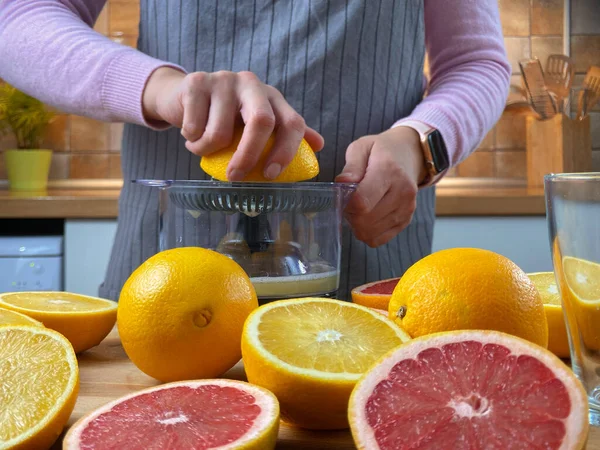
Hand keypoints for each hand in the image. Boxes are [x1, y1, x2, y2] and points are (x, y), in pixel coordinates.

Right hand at [142, 67, 323, 180]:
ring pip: (220, 132)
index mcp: (273, 97)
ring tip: (202, 148)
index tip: (272, 175)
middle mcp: (253, 84)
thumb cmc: (227, 117)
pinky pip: (194, 127)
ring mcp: (224, 80)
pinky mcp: (196, 81)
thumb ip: (285, 134)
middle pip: (261, 121)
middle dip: (249, 155)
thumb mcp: (257, 124)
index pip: (292, 122)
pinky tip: (190, 135)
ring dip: (206, 150)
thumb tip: (319, 145)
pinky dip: (191, 141)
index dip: (287, 150)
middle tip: (235, 177)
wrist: (187, 96)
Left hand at [335, 126, 426, 247]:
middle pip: (365, 221)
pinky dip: (368, 232)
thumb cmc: (382, 151)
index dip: (346, 203)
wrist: (410, 155)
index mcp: (389, 171)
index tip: (344, 195)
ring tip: (360, 208)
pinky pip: (378, 239)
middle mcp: (402, 192)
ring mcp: (407, 209)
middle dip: (350, 215)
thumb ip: (351, 166)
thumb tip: (342, 184)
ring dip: (358, 225)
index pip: (362, 202)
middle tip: (349, 202)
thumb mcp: (362, 147)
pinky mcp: (406, 220)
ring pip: (370, 234)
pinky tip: (368, 216)